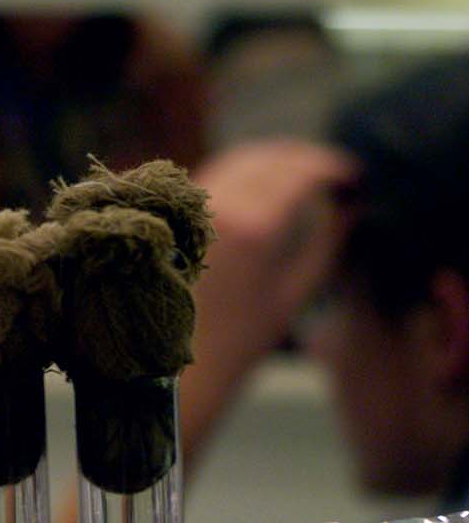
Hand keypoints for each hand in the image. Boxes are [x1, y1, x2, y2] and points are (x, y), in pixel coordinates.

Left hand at [179, 139, 357, 465]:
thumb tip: (353, 204)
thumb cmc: (239, 340)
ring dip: (270, 161)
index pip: (299, 173)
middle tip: (331, 170)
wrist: (171, 364)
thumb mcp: (294, 292)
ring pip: (235, 162)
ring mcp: (185, 209)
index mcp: (253, 227)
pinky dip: (239, 173)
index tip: (352, 175)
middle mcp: (214, 208)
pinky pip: (208, 177)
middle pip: (266, 159)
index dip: (330, 167)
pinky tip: (261, 187)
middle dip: (302, 158)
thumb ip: (327, 242)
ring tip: (301, 174)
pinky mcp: (169, 215)